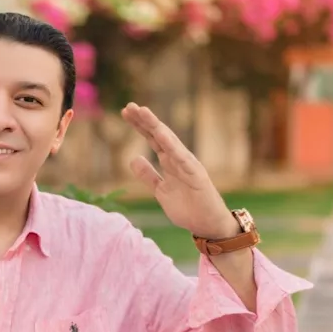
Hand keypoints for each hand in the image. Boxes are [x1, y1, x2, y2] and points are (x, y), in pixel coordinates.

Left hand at [121, 103, 238, 239]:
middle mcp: (178, 159)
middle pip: (158, 135)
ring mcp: (187, 165)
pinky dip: (172, 145)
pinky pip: (182, 158)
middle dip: (144, 120)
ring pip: (169, 141)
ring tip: (143, 112)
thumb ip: (148, 175)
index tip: (124, 112)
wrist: (207, 225)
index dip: (139, 126)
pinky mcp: (196, 174)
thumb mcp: (160, 191)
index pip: (152, 139)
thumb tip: (134, 159)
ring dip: (156, 126)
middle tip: (129, 106)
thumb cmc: (187, 208)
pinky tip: (161, 133)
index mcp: (169, 162)